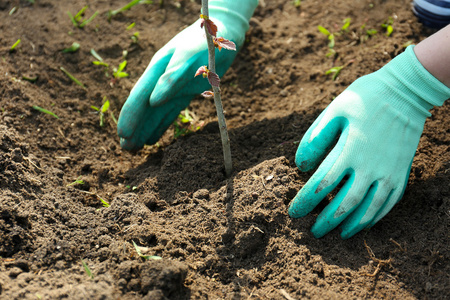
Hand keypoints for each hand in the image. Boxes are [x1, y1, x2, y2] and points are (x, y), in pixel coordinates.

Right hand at [117, 0, 257, 150]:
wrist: (222, 33)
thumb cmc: (204, 41)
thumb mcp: (188, 55)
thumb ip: (172, 77)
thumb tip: (153, 101)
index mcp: (157, 69)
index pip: (140, 97)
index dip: (131, 116)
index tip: (124, 135)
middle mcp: (161, 80)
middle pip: (144, 107)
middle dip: (134, 128)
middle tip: (126, 149)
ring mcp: (173, 87)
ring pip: (155, 113)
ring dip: (145, 129)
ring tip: (135, 148)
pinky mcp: (185, 92)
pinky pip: (170, 112)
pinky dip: (161, 125)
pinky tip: (153, 138)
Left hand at [288, 46, 449, 238]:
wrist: (405, 92)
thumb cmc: (365, 99)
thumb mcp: (334, 111)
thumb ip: (315, 138)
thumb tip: (300, 166)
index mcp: (349, 151)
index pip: (321, 185)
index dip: (305, 202)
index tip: (293, 213)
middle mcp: (370, 167)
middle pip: (345, 204)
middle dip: (326, 221)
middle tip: (313, 232)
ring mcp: (389, 172)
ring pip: (369, 208)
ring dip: (352, 225)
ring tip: (339, 235)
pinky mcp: (401, 172)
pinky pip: (389, 202)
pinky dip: (376, 217)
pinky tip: (365, 223)